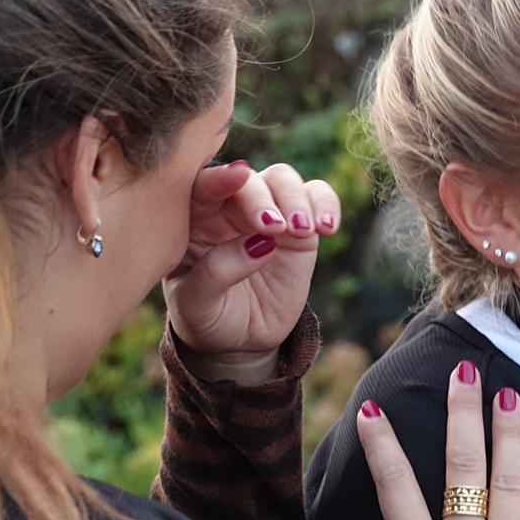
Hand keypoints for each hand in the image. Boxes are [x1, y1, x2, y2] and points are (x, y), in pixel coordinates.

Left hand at [163, 161, 340, 383]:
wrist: (239, 342)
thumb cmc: (206, 318)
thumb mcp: (195, 305)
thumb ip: (217, 273)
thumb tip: (260, 245)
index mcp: (193, 219)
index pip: (203, 186)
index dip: (221, 178)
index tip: (238, 177)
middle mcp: (229, 209)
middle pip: (249, 180)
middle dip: (263, 198)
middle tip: (274, 228)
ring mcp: (268, 215)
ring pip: (283, 180)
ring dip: (296, 199)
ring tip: (302, 231)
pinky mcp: (301, 229)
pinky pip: (318, 198)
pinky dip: (327, 204)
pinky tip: (327, 229)